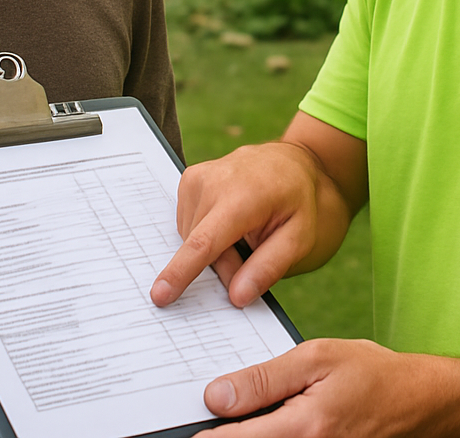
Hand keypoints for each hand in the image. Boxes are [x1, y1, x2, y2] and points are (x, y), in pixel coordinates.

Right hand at [150, 141, 323, 308]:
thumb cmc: (297, 201)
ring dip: (214, 248)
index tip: (160, 295)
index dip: (181, 272)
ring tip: (243, 232)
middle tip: (252, 255)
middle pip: (200, 247)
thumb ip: (269, 268)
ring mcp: (198, 177)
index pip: (204, 242)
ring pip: (191, 237)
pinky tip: (227, 220)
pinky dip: (205, 231)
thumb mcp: (300, 238)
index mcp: (243, 196)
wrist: (290, 162)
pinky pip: (188, 223)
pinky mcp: (189, 178)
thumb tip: (237, 296)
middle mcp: (214, 181)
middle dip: (223, 264)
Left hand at [202, 339, 439, 437]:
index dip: (204, 436)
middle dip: (224, 435)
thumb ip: (265, 379)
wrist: (416, 401)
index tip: (181, 427)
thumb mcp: (316, 358)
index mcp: (304, 428)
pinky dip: (267, 436)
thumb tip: (215, 396)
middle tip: (209, 419)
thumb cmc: (368, 373)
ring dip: (246, 435)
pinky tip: (262, 424)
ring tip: (235, 418)